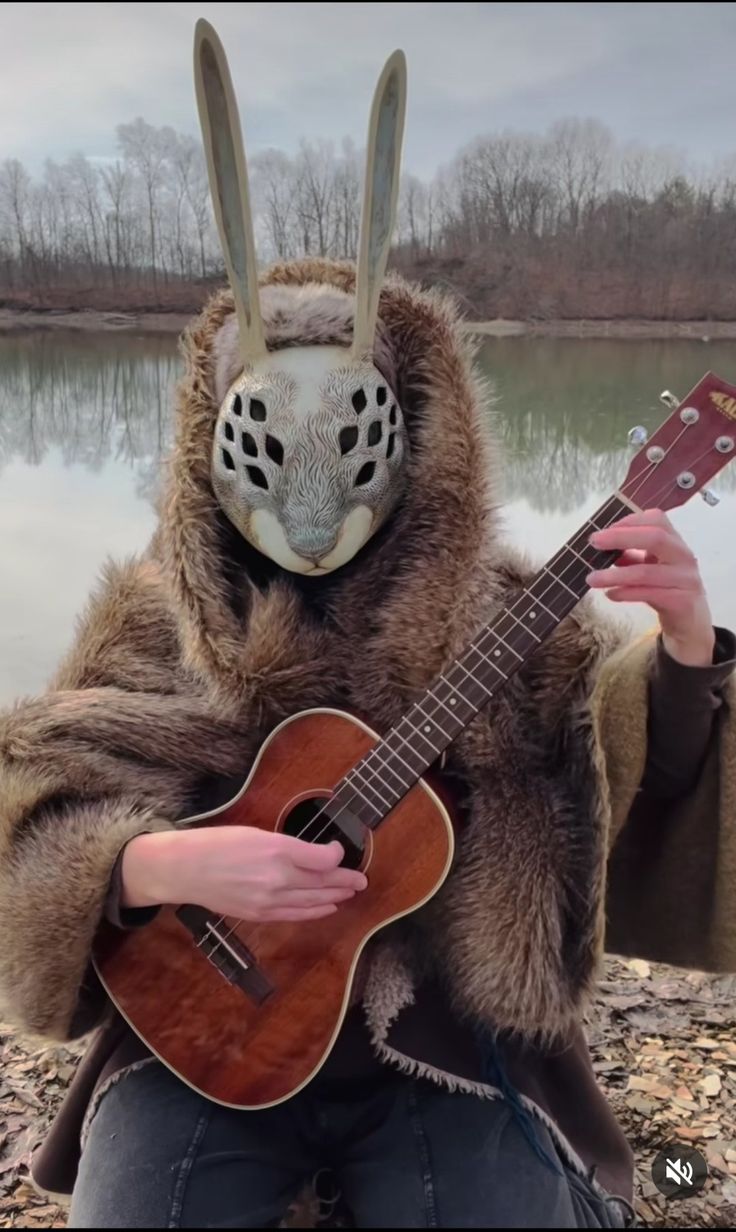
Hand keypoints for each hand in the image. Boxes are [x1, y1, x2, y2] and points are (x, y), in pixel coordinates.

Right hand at [121, 827, 366, 921]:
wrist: (185, 870)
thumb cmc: (216, 844)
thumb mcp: (256, 833)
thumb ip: (288, 846)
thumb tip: (313, 855)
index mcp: (277, 850)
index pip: (322, 858)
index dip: (337, 856)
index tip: (339, 851)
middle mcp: (277, 878)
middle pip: (322, 883)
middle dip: (345, 881)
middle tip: (362, 880)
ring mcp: (268, 900)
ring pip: (312, 901)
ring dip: (335, 897)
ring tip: (351, 893)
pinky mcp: (259, 915)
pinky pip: (295, 915)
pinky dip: (314, 912)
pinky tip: (326, 908)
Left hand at [587, 508, 714, 666]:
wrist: (690, 622)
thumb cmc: (666, 588)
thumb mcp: (648, 567)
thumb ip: (630, 556)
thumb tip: (601, 546)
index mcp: (675, 542)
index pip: (657, 520)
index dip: (630, 521)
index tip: (604, 530)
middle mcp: (683, 556)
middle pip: (656, 537)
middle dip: (621, 537)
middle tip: (594, 542)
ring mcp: (686, 579)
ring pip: (647, 572)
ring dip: (615, 575)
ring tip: (592, 578)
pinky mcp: (682, 601)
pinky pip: (649, 594)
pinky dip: (626, 593)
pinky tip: (610, 594)